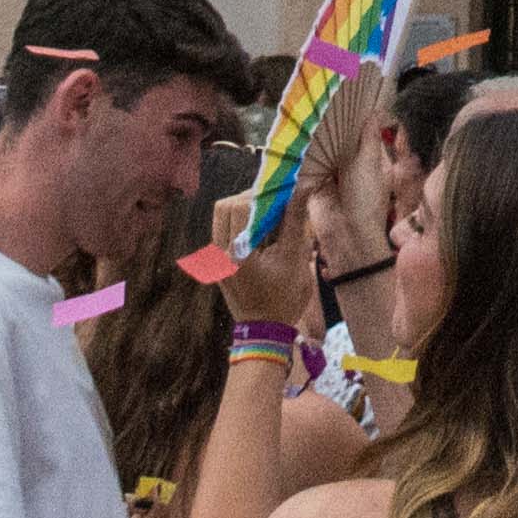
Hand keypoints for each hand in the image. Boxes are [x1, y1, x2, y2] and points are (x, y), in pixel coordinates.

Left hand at [214, 187, 318, 331]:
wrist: (265, 332)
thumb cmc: (283, 298)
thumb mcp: (294, 258)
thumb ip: (295, 219)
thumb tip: (304, 186)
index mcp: (237, 254)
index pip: (241, 207)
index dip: (262, 194)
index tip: (283, 192)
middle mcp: (218, 254)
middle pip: (225, 207)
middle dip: (250, 199)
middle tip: (274, 202)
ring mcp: (214, 260)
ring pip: (221, 217)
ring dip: (243, 210)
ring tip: (268, 216)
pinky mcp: (216, 263)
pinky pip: (223, 231)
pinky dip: (239, 223)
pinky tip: (260, 230)